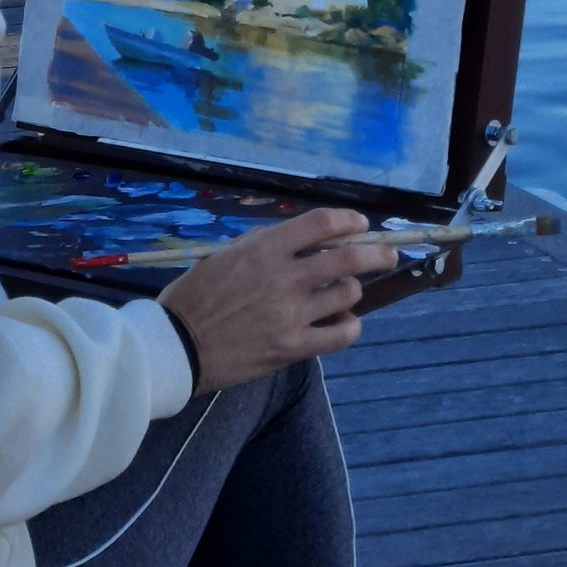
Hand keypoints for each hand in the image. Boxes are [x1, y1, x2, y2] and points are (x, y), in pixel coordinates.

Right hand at [158, 208, 397, 391]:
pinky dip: (350, 325)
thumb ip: (262, 245)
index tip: (359, 224)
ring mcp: (292, 314)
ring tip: (346, 291)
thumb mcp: (224, 254)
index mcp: (264, 248)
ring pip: (348, 293)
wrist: (179, 345)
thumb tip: (299, 240)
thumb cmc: (195, 294)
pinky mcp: (294, 346)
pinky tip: (344, 322)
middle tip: (387, 254)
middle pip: (348, 257)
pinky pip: (342, 334)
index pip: (321, 224)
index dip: (348, 220)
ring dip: (353, 288)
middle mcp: (284, 277)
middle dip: (377, 253)